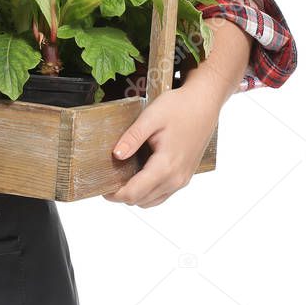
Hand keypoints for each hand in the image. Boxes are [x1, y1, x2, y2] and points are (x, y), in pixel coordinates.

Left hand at [102, 84, 219, 207]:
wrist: (204, 104)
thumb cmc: (179, 108)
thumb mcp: (150, 117)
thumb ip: (132, 138)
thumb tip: (116, 155)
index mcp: (166, 165)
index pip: (135, 192)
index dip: (115, 194)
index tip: (101, 186)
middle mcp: (176, 178)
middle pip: (142, 200)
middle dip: (122, 195)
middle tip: (107, 180)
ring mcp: (182, 179)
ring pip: (152, 200)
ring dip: (135, 194)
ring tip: (119, 178)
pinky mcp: (185, 176)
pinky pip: (163, 193)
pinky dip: (148, 191)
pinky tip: (138, 176)